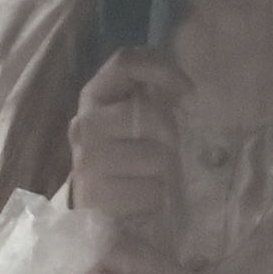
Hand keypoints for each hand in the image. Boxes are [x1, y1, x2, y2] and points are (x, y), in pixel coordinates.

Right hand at [65, 46, 185, 246]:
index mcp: (95, 96)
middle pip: (149, 113)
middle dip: (169, 133)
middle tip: (167, 150)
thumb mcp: (136, 120)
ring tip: (150, 177)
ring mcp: (86, 161)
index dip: (160, 69)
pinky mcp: (94, 197)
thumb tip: (187, 92)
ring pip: (154, 156)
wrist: (97, 211)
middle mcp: (85, 124)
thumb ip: (153, 97)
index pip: (126, 62)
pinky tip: (141, 199)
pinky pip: (149, 192)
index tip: (187, 90)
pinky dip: (154, 199)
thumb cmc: (126, 158)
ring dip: (163, 171)